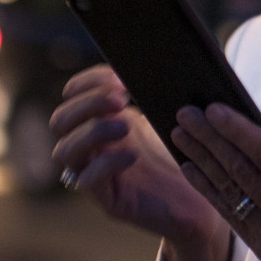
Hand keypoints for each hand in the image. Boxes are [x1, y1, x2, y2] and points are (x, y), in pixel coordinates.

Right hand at [51, 65, 228, 260]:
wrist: (201, 199)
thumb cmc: (182, 155)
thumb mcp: (163, 116)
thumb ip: (148, 91)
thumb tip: (145, 59)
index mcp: (101, 120)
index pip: (71, 95)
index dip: (87, 82)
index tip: (118, 77)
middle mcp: (91, 147)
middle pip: (60, 120)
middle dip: (88, 104)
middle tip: (122, 100)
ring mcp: (95, 174)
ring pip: (64, 151)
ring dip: (92, 131)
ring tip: (126, 126)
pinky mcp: (107, 200)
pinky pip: (85, 181)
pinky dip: (105, 163)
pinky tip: (132, 156)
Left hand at [171, 104, 260, 260]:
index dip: (237, 129)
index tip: (215, 110)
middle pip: (241, 170)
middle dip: (210, 139)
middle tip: (186, 115)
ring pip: (230, 193)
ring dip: (201, 162)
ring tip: (181, 138)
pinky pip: (231, 216)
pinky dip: (209, 191)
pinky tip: (193, 172)